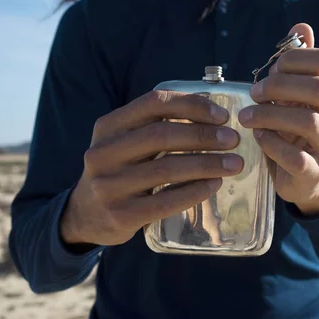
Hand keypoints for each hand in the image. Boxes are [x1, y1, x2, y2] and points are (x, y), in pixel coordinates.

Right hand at [60, 90, 243, 246]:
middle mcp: (103, 152)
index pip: (154, 103)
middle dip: (203, 136)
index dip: (192, 105)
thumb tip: (214, 117)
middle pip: (161, 134)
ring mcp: (108, 185)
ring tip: (233, 164)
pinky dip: (194, 191)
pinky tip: (214, 185)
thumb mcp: (125, 142)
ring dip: (206, 164)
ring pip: (166, 169)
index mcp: (108, 126)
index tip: (222, 115)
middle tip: (233, 140)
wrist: (85, 214)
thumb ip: (155, 127)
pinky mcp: (120, 215)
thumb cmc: (120, 170)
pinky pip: (164, 201)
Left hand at [238, 24, 318, 215]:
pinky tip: (257, 137)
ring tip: (246, 116)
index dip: (292, 59)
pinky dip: (271, 143)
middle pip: (318, 89)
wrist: (304, 178)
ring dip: (269, 114)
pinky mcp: (315, 173)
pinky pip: (295, 156)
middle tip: (254, 92)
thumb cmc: (294, 130)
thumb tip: (302, 26)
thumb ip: (298, 63)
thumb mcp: (295, 96)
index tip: (269, 69)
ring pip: (308, 121)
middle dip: (279, 86)